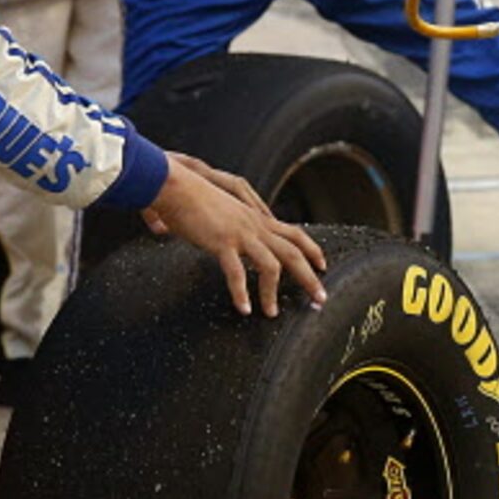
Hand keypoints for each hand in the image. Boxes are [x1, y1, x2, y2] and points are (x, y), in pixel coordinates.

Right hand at [142, 153, 327, 316]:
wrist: (175, 185)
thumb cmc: (192, 198)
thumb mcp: (224, 213)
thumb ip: (234, 227)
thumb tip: (235, 244)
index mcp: (256, 219)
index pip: (295, 234)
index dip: (312, 250)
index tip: (322, 265)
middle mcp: (255, 225)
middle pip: (294, 253)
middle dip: (310, 278)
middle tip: (320, 298)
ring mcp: (241, 233)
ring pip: (272, 265)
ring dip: (272, 293)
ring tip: (272, 313)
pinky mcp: (222, 242)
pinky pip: (237, 272)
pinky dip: (241, 292)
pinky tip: (243, 307)